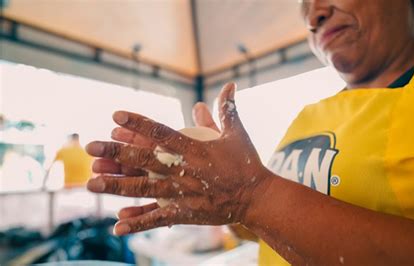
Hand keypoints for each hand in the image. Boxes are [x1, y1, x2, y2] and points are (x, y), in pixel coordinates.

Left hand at [86, 83, 271, 234]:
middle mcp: (185, 170)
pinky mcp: (186, 213)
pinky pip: (158, 218)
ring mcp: (184, 193)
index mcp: (195, 149)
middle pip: (145, 160)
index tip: (116, 115)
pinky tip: (117, 225)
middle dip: (117, 153)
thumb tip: (229, 84)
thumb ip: (227, 109)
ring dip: (117, 186)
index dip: (139, 123)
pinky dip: (138, 221)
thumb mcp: (237, 133)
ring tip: (91, 183)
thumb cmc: (246, 163)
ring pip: (145, 189)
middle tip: (91, 147)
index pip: (162, 133)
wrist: (257, 197)